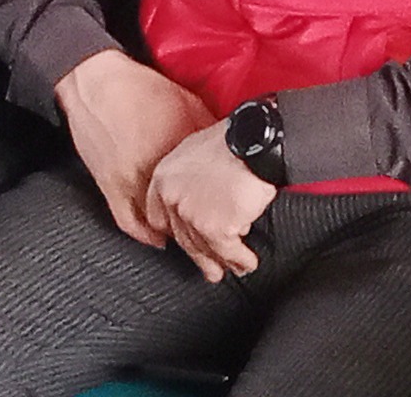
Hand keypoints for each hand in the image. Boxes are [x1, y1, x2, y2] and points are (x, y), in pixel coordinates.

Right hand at [54, 49, 217, 247]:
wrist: (96, 81)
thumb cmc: (140, 88)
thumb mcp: (187, 103)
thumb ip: (207, 130)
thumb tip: (227, 147)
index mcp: (177, 154)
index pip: (207, 192)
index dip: (222, 206)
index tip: (231, 211)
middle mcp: (154, 173)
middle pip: (184, 214)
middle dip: (201, 226)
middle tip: (215, 232)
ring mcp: (129, 182)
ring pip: (159, 223)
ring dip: (175, 234)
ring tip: (190, 239)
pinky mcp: (108, 185)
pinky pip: (127, 221)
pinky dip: (144, 234)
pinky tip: (157, 239)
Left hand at [143, 119, 275, 281]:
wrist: (251, 142)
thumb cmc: (230, 141)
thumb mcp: (195, 151)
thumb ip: (189, 176)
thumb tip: (199, 193)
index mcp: (164, 178)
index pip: (158, 215)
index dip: (172, 231)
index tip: (181, 241)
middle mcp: (172, 199)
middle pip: (182, 237)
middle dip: (198, 256)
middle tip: (208, 268)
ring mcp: (191, 216)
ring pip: (205, 248)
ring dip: (221, 262)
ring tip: (233, 269)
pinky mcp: (215, 228)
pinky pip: (229, 252)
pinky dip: (241, 260)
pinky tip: (247, 262)